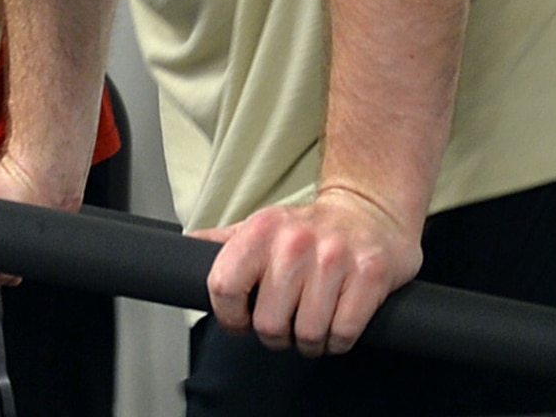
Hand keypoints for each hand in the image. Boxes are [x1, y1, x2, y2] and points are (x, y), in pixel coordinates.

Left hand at [193, 185, 422, 357]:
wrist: (370, 213)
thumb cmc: (310, 229)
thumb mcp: (262, 226)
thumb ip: (224, 243)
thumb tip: (184, 250)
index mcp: (261, 230)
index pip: (224, 286)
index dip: (229, 316)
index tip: (240, 322)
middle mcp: (295, 243)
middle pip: (268, 323)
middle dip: (275, 336)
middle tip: (284, 326)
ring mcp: (334, 259)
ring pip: (307, 334)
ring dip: (308, 343)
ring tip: (311, 327)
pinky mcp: (370, 276)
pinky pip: (344, 333)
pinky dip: (337, 342)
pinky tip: (335, 327)